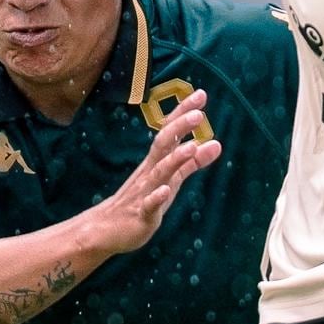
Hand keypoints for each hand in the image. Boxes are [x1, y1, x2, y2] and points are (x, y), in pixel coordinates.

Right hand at [80, 91, 220, 254]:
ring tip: (191, 147)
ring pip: (159, 172)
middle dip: (180, 128)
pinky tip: (166, 191)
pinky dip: (157, 197)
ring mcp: (144, 192)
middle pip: (163, 145)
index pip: (170, 132)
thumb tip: (217, 144)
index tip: (200, 94)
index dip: (184, 113)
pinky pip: (149, 205)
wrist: (107, 229)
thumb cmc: (143, 200)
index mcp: (157, 162)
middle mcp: (150, 172)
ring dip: (174, 159)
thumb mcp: (171, 179)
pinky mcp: (142, 215)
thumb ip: (192, 163)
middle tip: (199, 113)